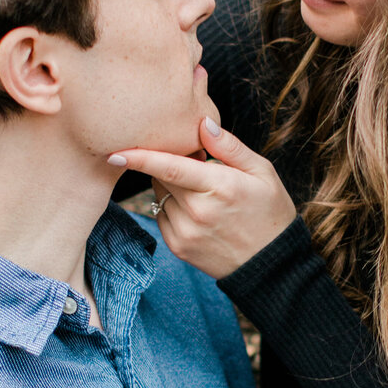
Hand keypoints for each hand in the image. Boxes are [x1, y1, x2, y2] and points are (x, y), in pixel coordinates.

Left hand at [109, 117, 297, 279]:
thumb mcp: (262, 172)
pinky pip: (161, 216)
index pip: (170, 167)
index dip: (140, 157)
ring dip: (170, 187)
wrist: (271, 264)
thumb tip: (202, 124)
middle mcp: (198, 212)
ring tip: (201, 193)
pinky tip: (196, 211)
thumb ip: (229, 146)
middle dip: (167, 165)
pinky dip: (171, 207)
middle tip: (195, 166)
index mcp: (220, 187)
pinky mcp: (179, 247)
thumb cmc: (269, 211)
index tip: (116, 151)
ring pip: (160, 196)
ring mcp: (186, 232)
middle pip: (160, 177)